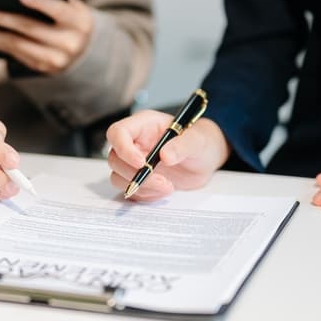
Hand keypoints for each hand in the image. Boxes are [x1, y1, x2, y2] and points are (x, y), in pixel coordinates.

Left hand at [0, 0, 93, 73]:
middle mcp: (69, 42)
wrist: (84, 48)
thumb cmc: (70, 17)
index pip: (59, 10)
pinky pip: (14, 54)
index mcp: (79, 21)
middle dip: (2, 19)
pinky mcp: (41, 67)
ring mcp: (55, 59)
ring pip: (18, 45)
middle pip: (31, 28)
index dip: (41, 2)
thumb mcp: (70, 6)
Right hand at [105, 111, 229, 201]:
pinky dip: (145, 195)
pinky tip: (163, 190)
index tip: (142, 163)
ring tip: (167, 186)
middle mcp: (134, 143)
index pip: (118, 132)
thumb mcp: (197, 141)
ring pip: (118, 177)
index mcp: (143, 126)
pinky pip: (130, 190)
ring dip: (141, 187)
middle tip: (163, 181)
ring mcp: (133, 162)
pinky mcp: (138, 178)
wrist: (205, 159)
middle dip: (136, 174)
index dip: (124, 149)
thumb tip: (165, 156)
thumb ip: (183, 145)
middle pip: (115, 159)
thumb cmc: (200, 142)